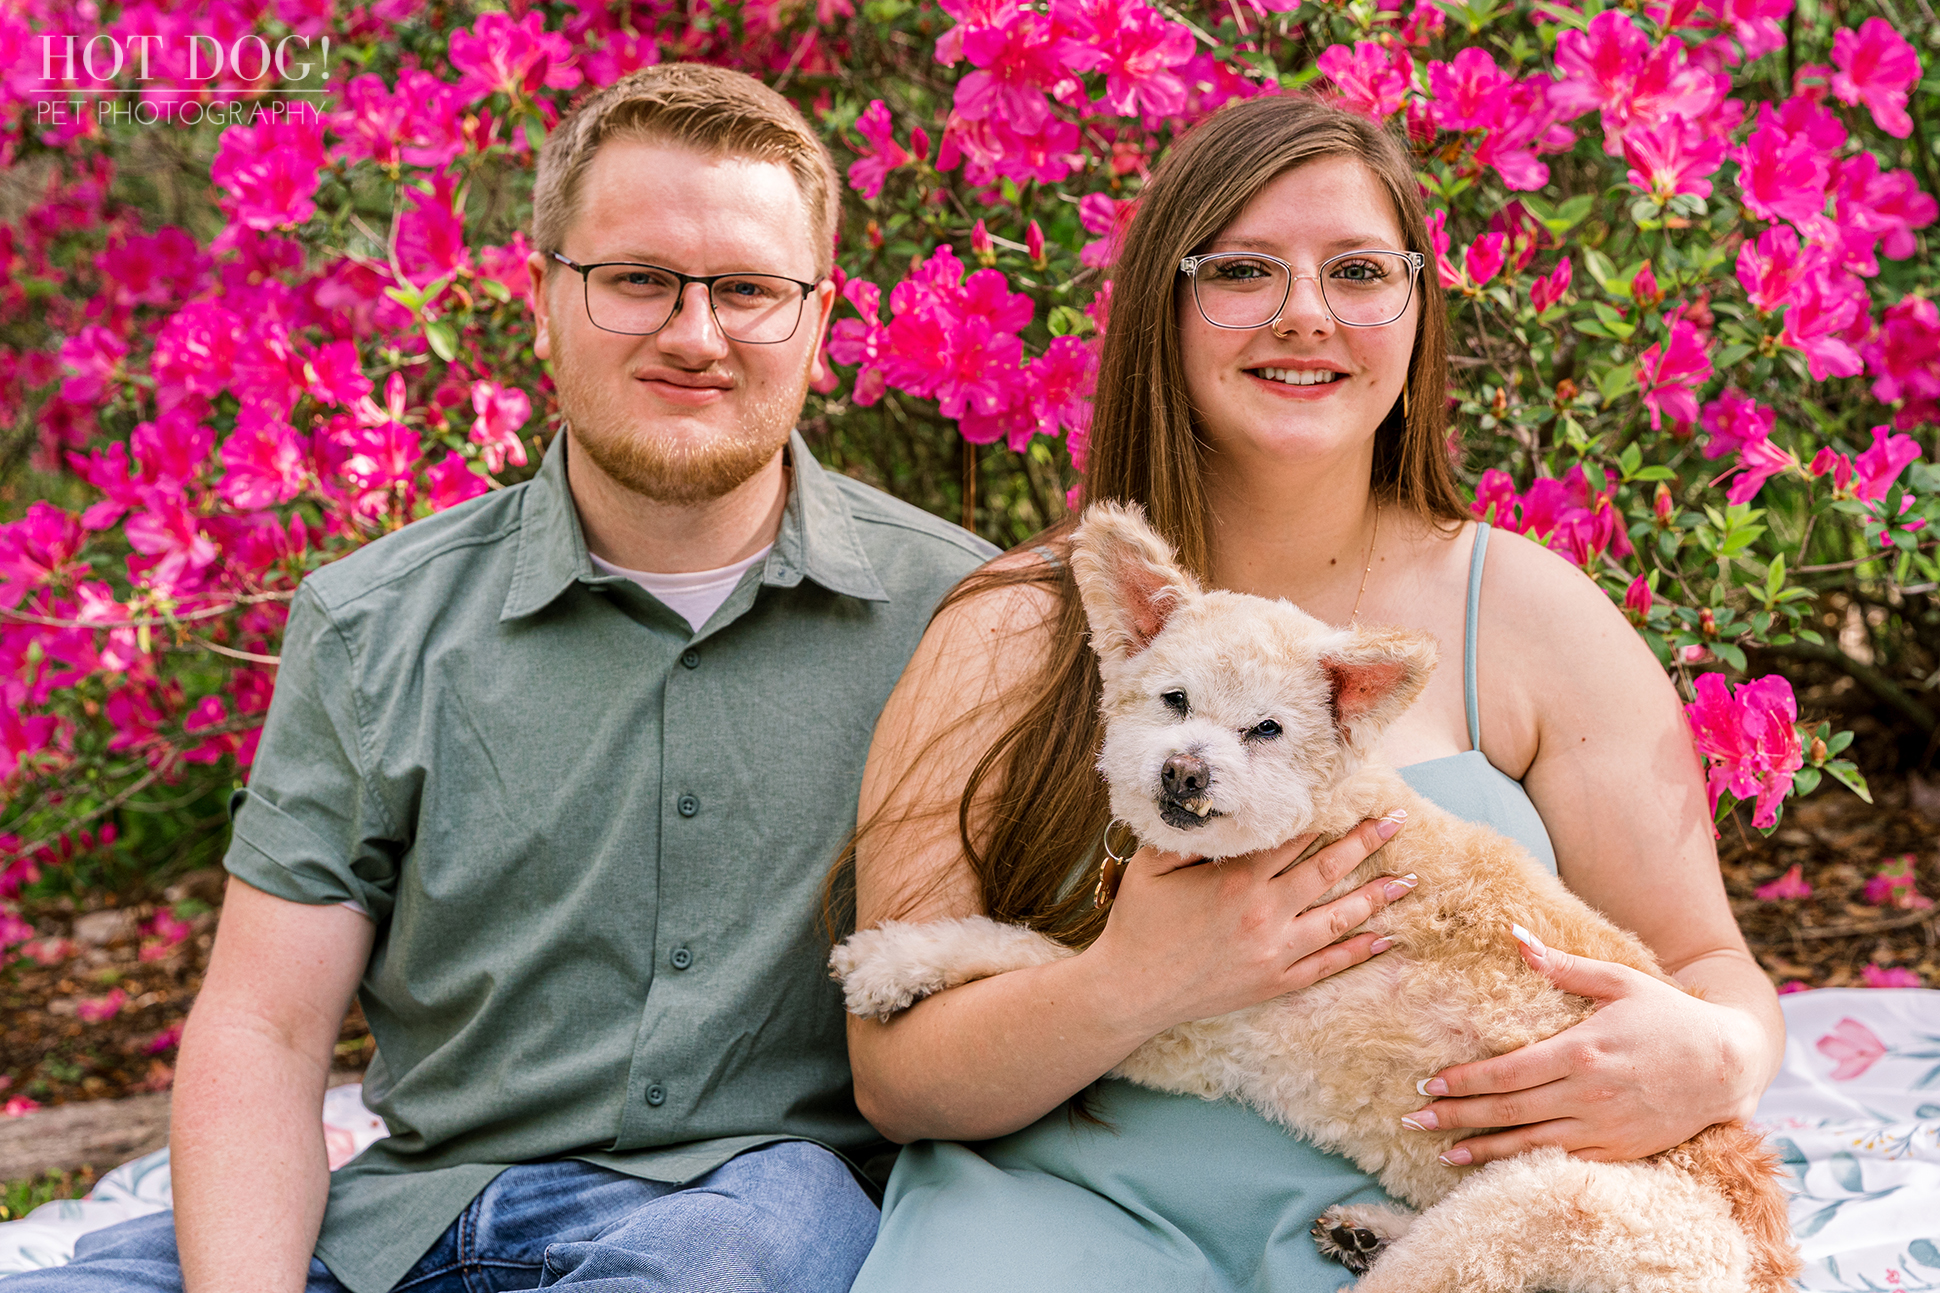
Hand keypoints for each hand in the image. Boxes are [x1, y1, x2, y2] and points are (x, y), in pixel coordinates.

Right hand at [1086, 810, 1416, 1038]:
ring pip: (1338, 918)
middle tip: (1397, 821)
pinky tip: (1383, 938)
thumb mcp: (1152, 865)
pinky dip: (1357, 951)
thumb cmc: (1139, 922)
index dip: (1322, 816)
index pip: (1291, 839)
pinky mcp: (1275, 982)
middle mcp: (1264, 914)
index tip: (1350, 798)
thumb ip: (1188, 835)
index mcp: (1236, 880)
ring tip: (1407, 880)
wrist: (1132, 990)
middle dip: (1364, 843)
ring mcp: (1274, 952)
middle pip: (1326, 870)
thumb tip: (1219, 806)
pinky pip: (1326, 964)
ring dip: (1375, 896)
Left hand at [1402, 932, 1769, 1165]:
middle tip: (1413, 1119)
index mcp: (1580, 1051)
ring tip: (1442, 1152)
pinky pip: (1562, 1163)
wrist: (1728, 1064)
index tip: (1428, 1083)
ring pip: (1530, 1144)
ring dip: (1482, 1150)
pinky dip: (1526, 1167)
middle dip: (1456, 1117)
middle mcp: (1587, 1095)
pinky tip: (1497, 1169)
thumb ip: (1562, 965)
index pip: (1506, 1072)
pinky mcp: (1619, 1151)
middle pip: (1508, 1111)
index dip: (1463, 1080)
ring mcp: (1603, 1128)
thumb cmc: (1669, 1016)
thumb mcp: (1617, 980)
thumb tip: (1515, 936)